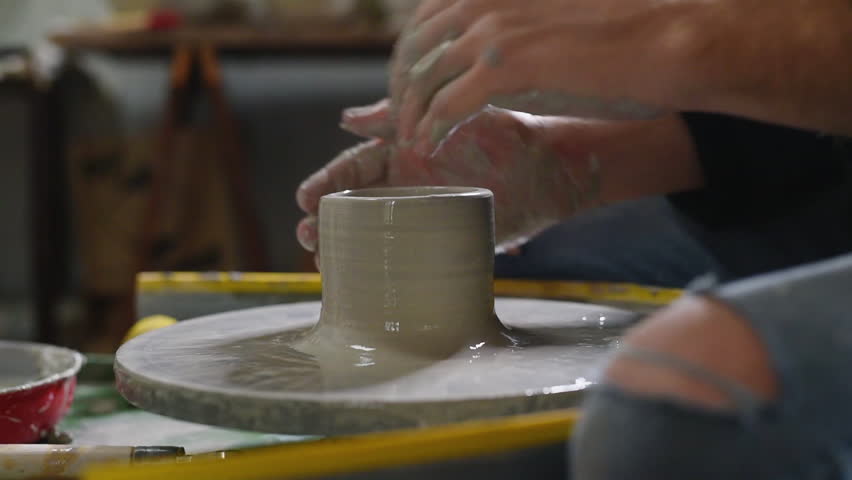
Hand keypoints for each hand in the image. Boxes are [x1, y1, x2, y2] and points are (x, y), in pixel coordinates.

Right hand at [296, 101, 603, 254]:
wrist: (551, 172)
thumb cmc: (503, 135)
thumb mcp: (446, 118)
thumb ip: (400, 116)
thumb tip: (346, 118)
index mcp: (401, 154)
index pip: (352, 169)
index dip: (325, 184)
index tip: (304, 199)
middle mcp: (405, 187)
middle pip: (352, 207)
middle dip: (324, 222)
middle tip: (307, 236)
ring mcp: (422, 217)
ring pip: (370, 236)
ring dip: (342, 249)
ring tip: (320, 262)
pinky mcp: (441, 243)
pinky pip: (402, 259)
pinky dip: (378, 272)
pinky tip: (358, 283)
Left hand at [389, 0, 704, 149]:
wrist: (664, 43)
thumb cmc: (619, 33)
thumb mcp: (551, 17)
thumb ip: (516, 25)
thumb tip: (499, 50)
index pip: (425, 19)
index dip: (409, 56)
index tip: (408, 87)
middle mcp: (483, 1)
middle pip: (414, 49)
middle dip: (400, 87)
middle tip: (400, 120)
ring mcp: (492, 34)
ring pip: (422, 78)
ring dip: (409, 113)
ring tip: (409, 138)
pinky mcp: (505, 70)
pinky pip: (446, 106)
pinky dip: (429, 128)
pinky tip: (426, 146)